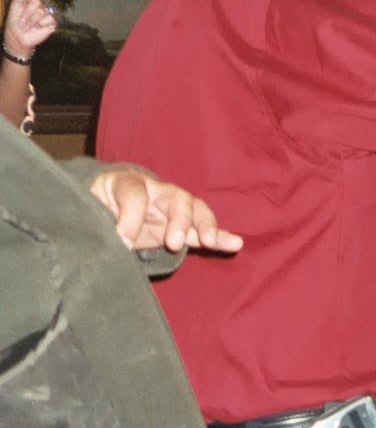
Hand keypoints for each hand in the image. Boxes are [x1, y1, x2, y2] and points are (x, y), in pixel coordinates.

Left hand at [3, 0, 56, 59]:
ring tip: (26, 27)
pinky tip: (37, 27)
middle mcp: (40, 3)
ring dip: (31, 21)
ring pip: (41, 11)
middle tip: (21, 20)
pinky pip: (50, 18)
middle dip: (27, 12)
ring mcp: (47, 12)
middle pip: (37, 1)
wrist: (18, 36)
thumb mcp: (15, 5)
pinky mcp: (52, 21)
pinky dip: (41, 24)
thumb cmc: (15, 20)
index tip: (20, 2)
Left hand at [89, 168, 244, 254]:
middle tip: (174, 242)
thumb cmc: (93, 205)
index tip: (121, 242)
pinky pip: (203, 230)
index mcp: (126, 183)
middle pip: (176, 196)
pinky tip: (235, 243)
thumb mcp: (88, 209)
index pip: (134, 193)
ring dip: (205, 225)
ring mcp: (171, 208)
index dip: (129, 217)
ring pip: (196, 210)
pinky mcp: (181, 227)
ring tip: (208, 241)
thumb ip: (98, 222)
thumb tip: (116, 244)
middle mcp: (154, 191)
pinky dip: (219, 237)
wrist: (101, 202)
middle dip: (179, 219)